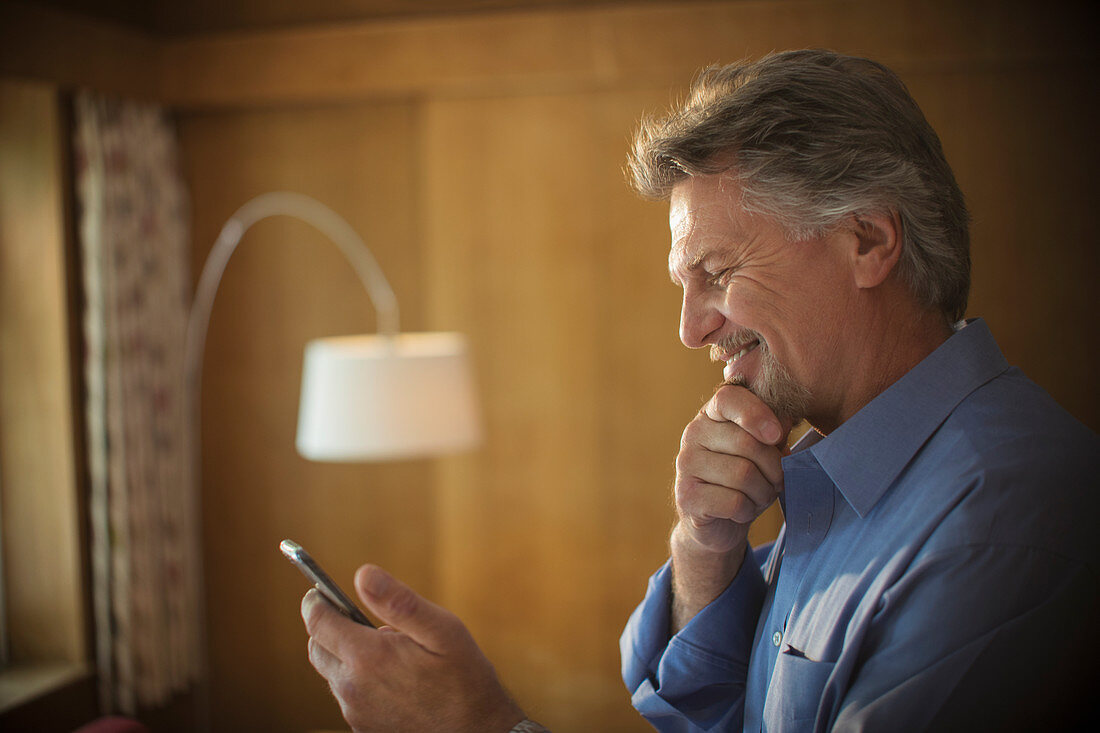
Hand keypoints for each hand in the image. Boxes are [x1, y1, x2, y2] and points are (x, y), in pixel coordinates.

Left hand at [301, 564, 525, 732]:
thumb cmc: (464, 678)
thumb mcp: (442, 630)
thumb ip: (399, 601)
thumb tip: (363, 574)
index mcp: (368, 658)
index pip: (318, 622)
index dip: (315, 601)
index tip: (318, 590)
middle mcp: (353, 688)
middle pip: (317, 648)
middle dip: (328, 628)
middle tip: (358, 618)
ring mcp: (356, 712)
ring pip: (332, 673)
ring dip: (346, 655)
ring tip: (389, 651)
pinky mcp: (363, 727)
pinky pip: (348, 695)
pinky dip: (358, 679)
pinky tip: (393, 676)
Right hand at [670, 384, 789, 628]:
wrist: (717, 523)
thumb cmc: (750, 477)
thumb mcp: (763, 447)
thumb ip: (774, 428)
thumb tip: (801, 426)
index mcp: (713, 415)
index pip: (729, 396)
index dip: (757, 414)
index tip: (778, 433)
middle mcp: (694, 436)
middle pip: (749, 445)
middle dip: (773, 468)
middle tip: (772, 480)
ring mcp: (686, 468)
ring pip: (745, 475)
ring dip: (762, 493)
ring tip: (756, 497)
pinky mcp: (687, 500)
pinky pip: (732, 504)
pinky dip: (746, 512)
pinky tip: (738, 513)